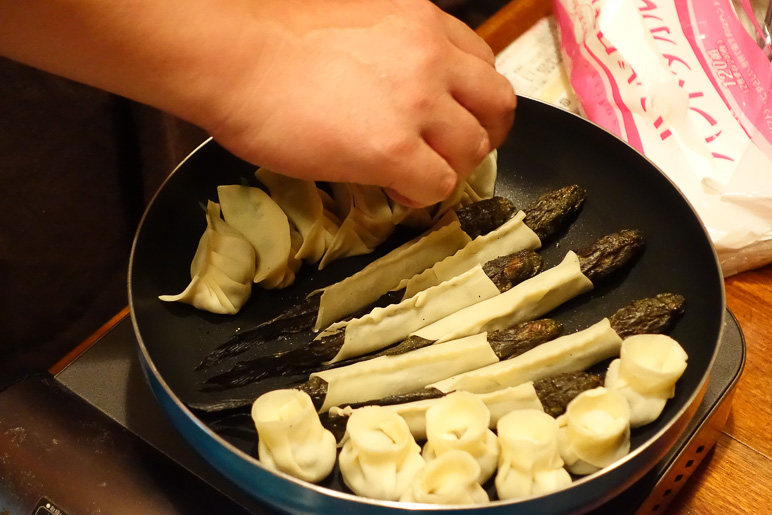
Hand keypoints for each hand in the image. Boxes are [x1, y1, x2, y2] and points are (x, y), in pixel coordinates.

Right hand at [203, 0, 515, 206]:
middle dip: (483, 135)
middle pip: (496, 105)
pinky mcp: (393, 150)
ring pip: (474, 149)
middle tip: (454, 154)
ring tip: (417, 175)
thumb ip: (393, 48)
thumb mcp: (356, 21)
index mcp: (422, 21)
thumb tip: (398, 87)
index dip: (473, 99)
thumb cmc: (272, 37)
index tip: (452, 118)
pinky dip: (422, 196)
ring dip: (451, 168)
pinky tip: (395, 191)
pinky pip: (438, 185)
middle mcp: (432, 56)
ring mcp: (417, 104)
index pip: (483, 64)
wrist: (234, 56)